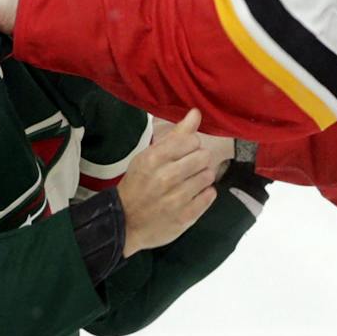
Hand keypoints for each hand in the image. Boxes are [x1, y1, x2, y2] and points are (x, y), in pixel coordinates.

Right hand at [117, 109, 217, 256]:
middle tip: (186, 169)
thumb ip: (175, 135)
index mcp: (153, 159)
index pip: (191, 140)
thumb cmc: (138, 184)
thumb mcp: (149, 156)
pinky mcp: (187, 216)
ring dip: (201, 178)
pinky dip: (204, 194)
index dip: (190, 146)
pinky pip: (210, 195)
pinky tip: (192, 195)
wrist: (125, 222)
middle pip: (203, 157)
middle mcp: (166, 178)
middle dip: (198, 161)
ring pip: (208, 176)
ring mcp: (177, 199)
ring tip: (188, 183)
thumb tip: (196, 113)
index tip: (182, 153)